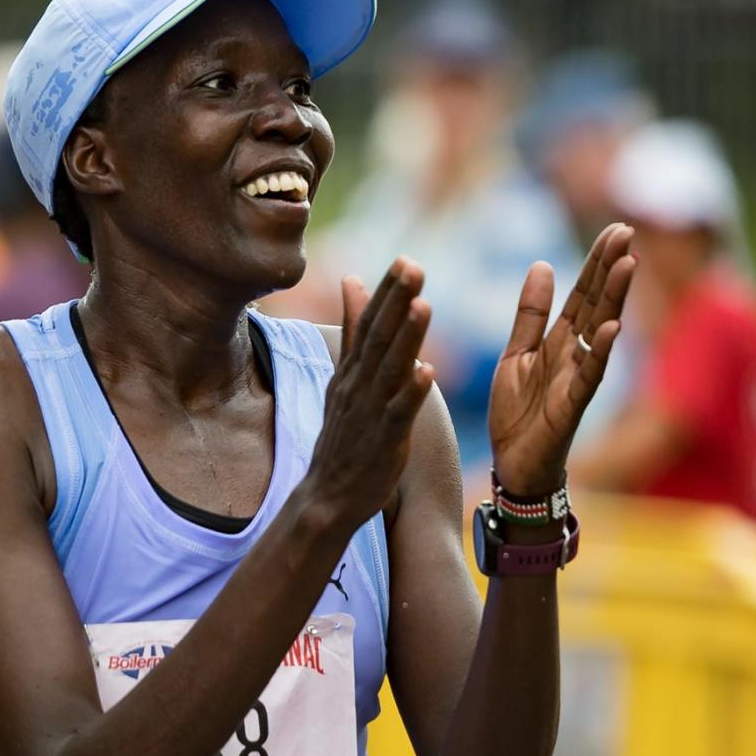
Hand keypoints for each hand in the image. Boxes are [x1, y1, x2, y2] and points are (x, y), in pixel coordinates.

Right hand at [307, 257, 435, 525]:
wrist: (327, 495)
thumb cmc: (343, 434)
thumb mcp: (342, 376)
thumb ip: (352, 329)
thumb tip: (353, 280)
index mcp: (352, 370)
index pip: (368, 323)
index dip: (386, 292)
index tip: (404, 260)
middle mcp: (358, 385)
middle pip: (378, 337)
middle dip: (396, 301)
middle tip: (413, 266)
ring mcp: (369, 412)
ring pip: (389, 369)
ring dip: (406, 337)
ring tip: (423, 305)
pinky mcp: (383, 441)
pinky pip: (398, 413)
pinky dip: (411, 392)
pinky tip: (427, 371)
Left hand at [488, 223, 635, 495]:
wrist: (514, 466)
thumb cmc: (519, 413)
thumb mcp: (517, 353)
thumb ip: (530, 314)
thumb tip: (542, 265)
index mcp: (559, 340)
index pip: (583, 293)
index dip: (597, 262)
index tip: (615, 228)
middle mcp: (574, 354)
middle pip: (596, 303)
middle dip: (611, 268)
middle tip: (626, 230)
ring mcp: (577, 379)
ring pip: (599, 332)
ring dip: (614, 299)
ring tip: (628, 264)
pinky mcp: (572, 406)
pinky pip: (590, 376)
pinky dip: (601, 352)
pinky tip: (613, 327)